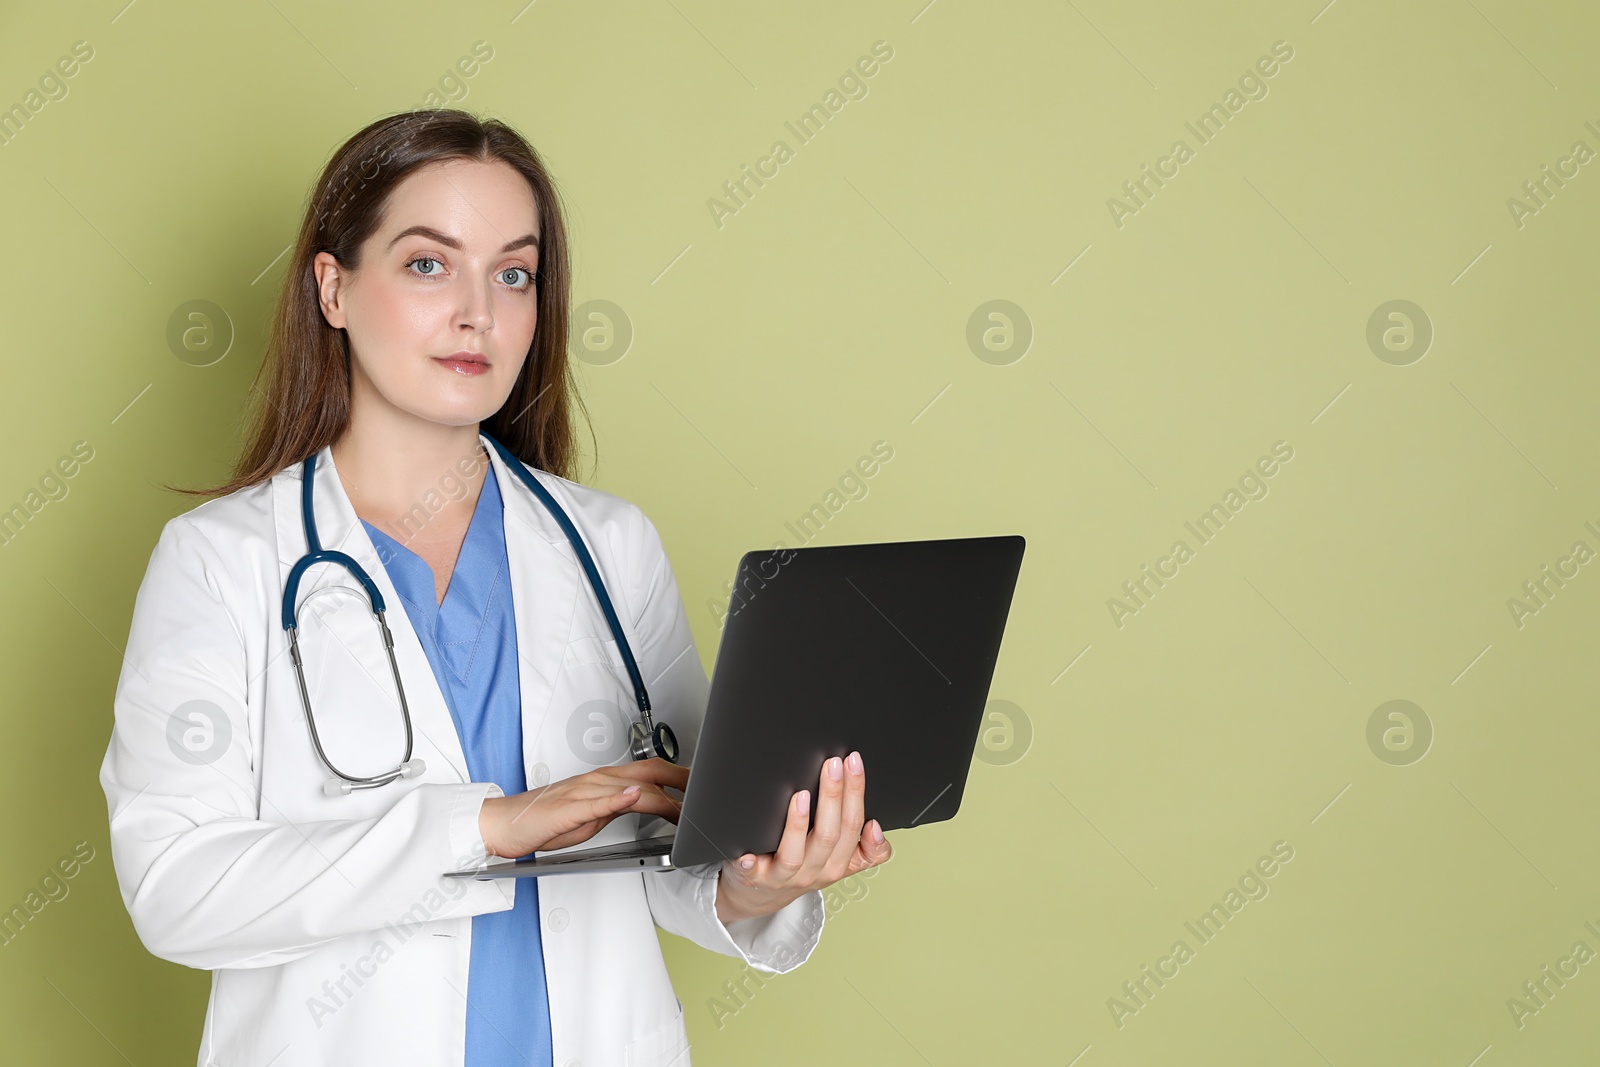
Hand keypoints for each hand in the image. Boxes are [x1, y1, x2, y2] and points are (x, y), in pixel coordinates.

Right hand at [478, 758, 687, 858]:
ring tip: (686, 804)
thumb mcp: (591, 816)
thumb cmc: (545, 820)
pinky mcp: (569, 807)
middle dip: (683, 780)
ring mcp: (584, 790)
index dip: (681, 777)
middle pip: (650, 771)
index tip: (703, 789)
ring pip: (630, 786)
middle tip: (708, 794)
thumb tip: (642, 806)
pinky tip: (634, 796)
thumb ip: (617, 808)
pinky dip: (617, 797)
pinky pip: (596, 800)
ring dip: (661, 795)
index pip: (653, 772)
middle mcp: (598, 779)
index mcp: (605, 781)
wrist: (506, 823)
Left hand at [714, 750, 892, 924]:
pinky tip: (748, 853)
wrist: (764, 894)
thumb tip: (876, 827)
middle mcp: (814, 871)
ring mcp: (784, 876)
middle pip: (829, 835)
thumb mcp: (842, 861)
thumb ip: (867, 848)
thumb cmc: (803, 867)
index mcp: (838, 863)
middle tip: (833, 763)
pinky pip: (753, 873)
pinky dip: (750, 864)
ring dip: (799, 825)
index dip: (856, 793)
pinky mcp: (755, 879)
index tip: (854, 763)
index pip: (853, 826)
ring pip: (795, 854)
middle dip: (833, 795)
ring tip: (801, 796)